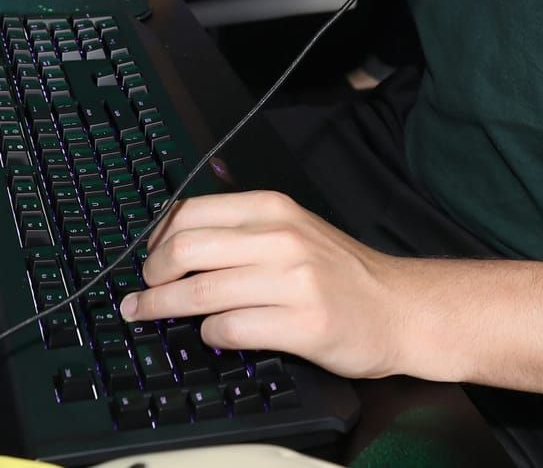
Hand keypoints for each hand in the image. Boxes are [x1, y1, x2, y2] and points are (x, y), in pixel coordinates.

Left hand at [120, 190, 406, 380]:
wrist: (400, 307)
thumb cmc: (340, 273)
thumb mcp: (294, 230)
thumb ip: (243, 231)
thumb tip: (175, 243)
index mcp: (274, 208)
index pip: (192, 213)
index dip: (157, 238)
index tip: (146, 257)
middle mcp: (281, 238)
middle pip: (187, 250)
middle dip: (152, 276)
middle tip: (142, 291)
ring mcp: (293, 281)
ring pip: (201, 292)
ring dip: (163, 308)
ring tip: (146, 315)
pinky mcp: (302, 324)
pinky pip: (230, 329)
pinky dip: (210, 334)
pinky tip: (212, 334)